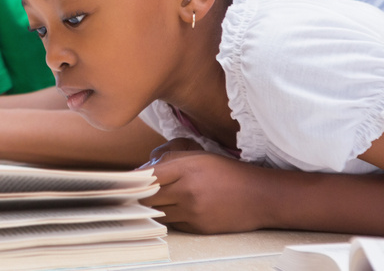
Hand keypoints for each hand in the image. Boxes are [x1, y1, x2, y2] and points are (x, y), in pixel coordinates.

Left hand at [140, 138, 268, 233]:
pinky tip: (174, 209)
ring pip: (158, 212)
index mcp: (186, 168)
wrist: (260, 196)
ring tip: (152, 200)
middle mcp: (187, 190)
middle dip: (138, 195)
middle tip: (132, 193)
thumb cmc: (228, 172)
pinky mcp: (198, 227)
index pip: (147, 176)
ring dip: (152, 208)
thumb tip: (143, 169)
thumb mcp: (199, 155)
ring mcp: (192, 211)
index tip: (123, 181)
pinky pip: (173, 223)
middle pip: (148, 197)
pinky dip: (169, 216)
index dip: (132, 180)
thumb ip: (171, 159)